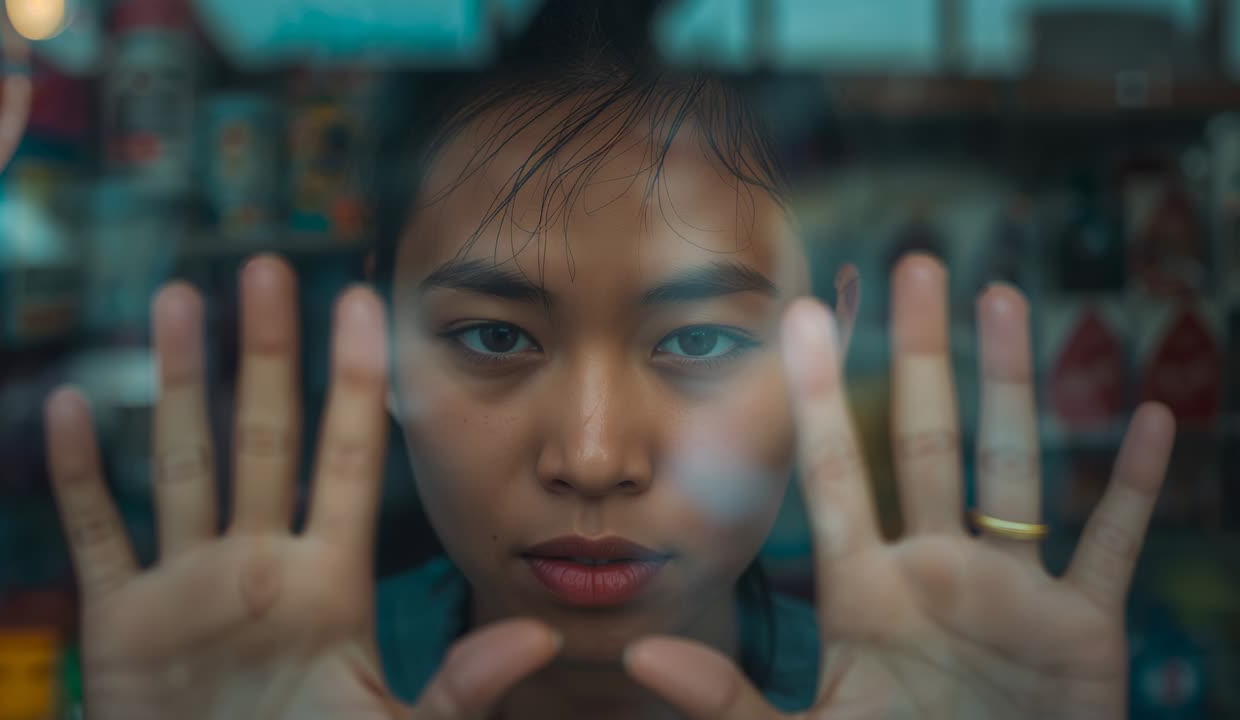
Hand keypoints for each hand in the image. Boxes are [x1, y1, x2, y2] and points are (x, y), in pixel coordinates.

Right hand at [44, 255, 559, 719]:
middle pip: (264, 437)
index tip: (364, 301)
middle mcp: (259, 564)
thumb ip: (460, 687)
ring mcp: (188, 585)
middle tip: (268, 267)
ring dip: (178, 383)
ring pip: (182, 462)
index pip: (347, 458)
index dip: (354, 381)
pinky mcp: (121, 621)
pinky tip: (72, 406)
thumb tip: (541, 639)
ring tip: (179, 299)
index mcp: (329, 581)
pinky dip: (78, 477)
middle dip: (267, 354)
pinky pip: (97, 534)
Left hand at [623, 254, 1174, 719]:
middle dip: (920, 356)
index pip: (836, 475)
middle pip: (924, 442)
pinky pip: (1114, 543)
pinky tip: (1152, 416)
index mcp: (865, 593)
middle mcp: (935, 572)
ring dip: (1013, 385)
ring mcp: (1010, 593)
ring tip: (1001, 296)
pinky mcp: (1082, 629)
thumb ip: (727, 701)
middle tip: (914, 266)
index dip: (819, 397)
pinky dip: (1135, 486)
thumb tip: (642, 655)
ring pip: (1012, 468)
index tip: (803, 316)